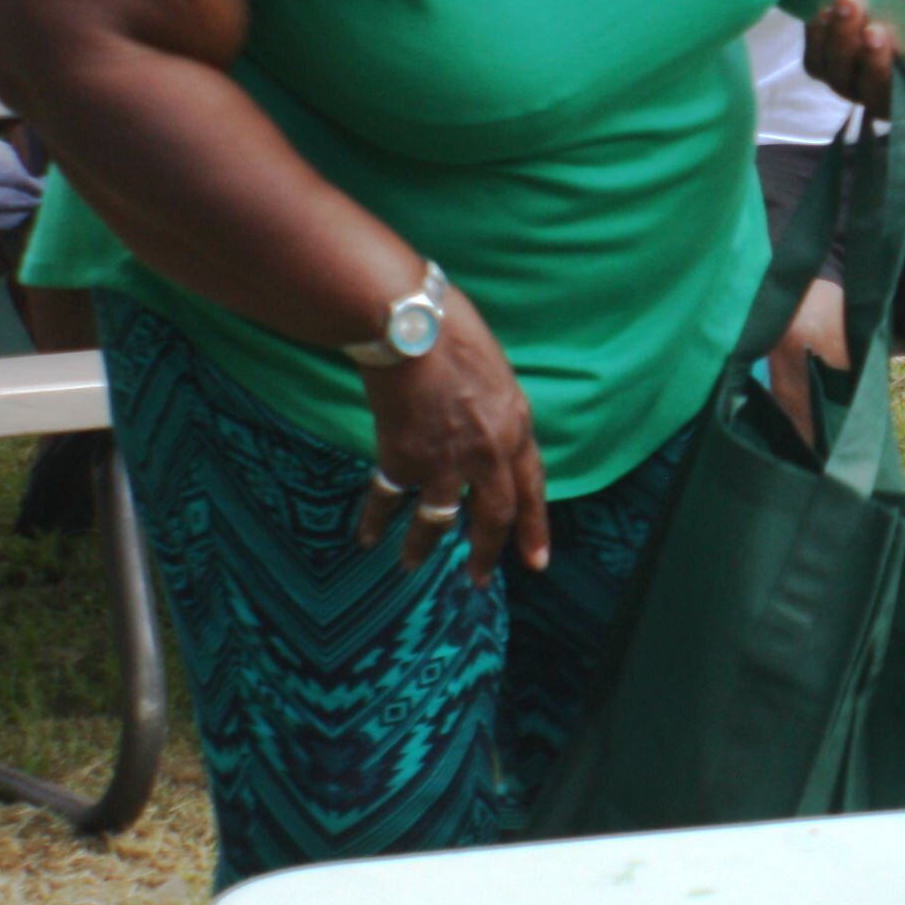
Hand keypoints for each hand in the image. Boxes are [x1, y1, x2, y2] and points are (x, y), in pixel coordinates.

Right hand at [357, 285, 548, 581]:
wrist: (409, 324)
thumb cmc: (450, 327)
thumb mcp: (494, 368)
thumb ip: (494, 406)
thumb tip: (485, 421)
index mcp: (516, 424)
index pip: (533, 485)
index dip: (535, 525)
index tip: (536, 560)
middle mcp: (489, 451)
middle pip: (495, 515)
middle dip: (488, 553)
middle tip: (482, 580)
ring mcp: (446, 460)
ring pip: (440, 520)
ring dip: (424, 548)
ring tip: (411, 566)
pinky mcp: (404, 459)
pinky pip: (389, 500)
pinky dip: (376, 520)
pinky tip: (368, 537)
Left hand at [801, 0, 898, 109]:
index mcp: (900, 103)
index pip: (885, 95)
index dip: (878, 68)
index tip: (878, 34)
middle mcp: (866, 96)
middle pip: (851, 80)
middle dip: (851, 44)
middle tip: (858, 8)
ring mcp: (842, 79)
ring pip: (829, 67)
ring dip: (834, 34)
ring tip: (844, 1)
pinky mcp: (824, 61)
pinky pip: (813, 56)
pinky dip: (815, 34)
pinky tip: (824, 9)